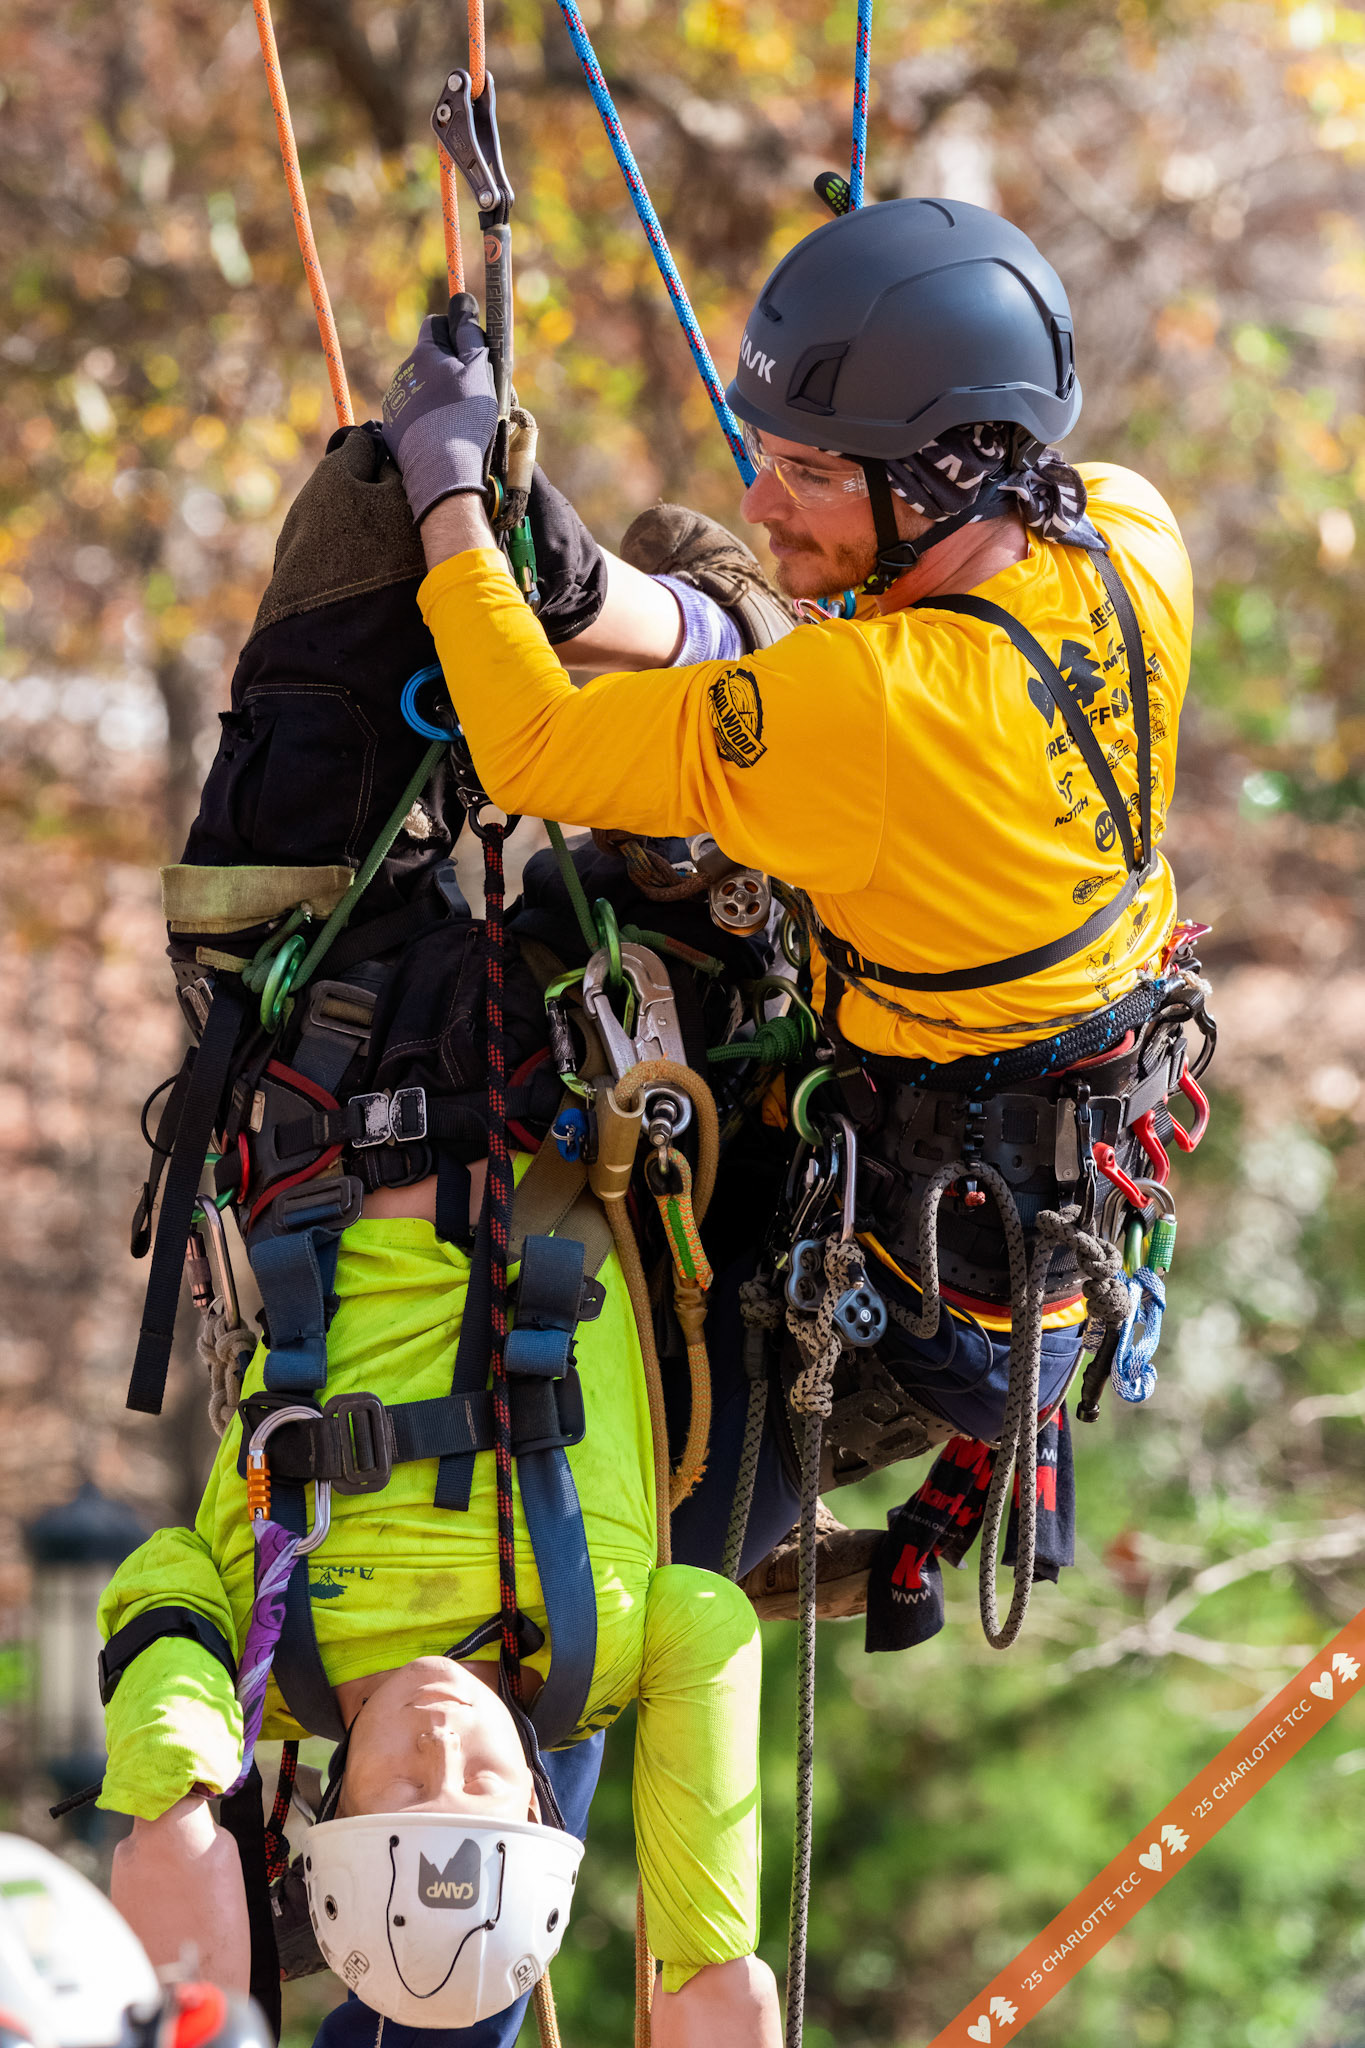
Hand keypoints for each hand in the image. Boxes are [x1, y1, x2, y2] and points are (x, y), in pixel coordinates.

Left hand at [381, 294, 499, 524]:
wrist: (441, 469)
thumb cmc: (464, 416)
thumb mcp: (478, 370)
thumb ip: (470, 335)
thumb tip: (462, 301)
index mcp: (424, 354)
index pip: (435, 325)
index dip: (454, 334)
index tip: (469, 352)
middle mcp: (404, 373)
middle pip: (427, 359)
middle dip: (446, 368)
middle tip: (469, 392)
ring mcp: (396, 402)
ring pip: (419, 388)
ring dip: (435, 395)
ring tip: (455, 420)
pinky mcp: (394, 430)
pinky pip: (411, 416)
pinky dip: (425, 421)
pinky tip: (441, 436)